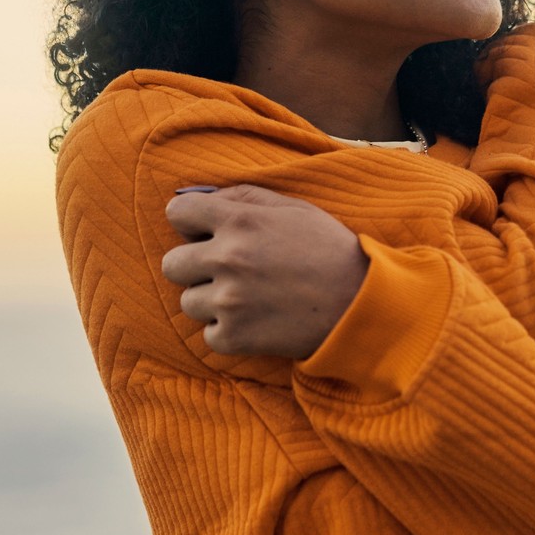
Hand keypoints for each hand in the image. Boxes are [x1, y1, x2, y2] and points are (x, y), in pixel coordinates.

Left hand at [161, 184, 369, 358]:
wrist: (361, 303)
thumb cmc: (328, 249)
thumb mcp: (291, 207)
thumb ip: (242, 197)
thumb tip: (201, 198)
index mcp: (238, 220)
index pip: (176, 212)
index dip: (190, 221)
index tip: (205, 232)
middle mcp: (227, 259)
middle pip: (172, 263)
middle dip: (194, 265)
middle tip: (225, 270)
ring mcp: (229, 301)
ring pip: (188, 302)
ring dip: (211, 301)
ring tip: (246, 298)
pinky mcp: (235, 337)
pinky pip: (208, 335)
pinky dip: (227, 332)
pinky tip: (255, 321)